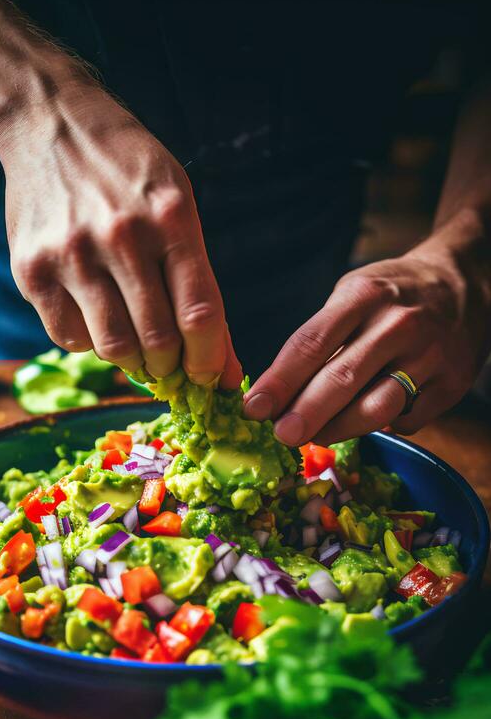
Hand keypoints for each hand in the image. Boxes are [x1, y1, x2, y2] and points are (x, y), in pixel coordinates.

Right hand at [0, 78, 241, 386]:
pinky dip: (90, 343)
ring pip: (114, 348)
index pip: (201, 315)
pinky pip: (69, 338)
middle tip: (170, 365)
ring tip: (136, 347)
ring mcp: (72, 255)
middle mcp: (121, 237)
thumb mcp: (176, 204)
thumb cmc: (126, 170)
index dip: (210, 360)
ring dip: (132, 362)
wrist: (49, 122)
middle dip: (171, 367)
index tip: (210, 377)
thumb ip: (198, 282)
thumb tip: (223, 363)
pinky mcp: (33, 271)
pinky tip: (96, 319)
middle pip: (158, 341)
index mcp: (170, 218)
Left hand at [244, 217, 490, 443]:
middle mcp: (398, 324)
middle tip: (281, 435)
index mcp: (364, 295)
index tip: (254, 408)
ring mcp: (430, 355)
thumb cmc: (392, 294)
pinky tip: (366, 420)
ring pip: (377, 407)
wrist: (465, 282)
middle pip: (343, 378)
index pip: (312, 343)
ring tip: (315, 436)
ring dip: (339, 429)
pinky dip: (381, 426)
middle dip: (306, 413)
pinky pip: (407, 419)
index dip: (280, 381)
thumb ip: (320, 338)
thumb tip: (276, 394)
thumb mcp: (353, 294)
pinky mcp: (452, 383)